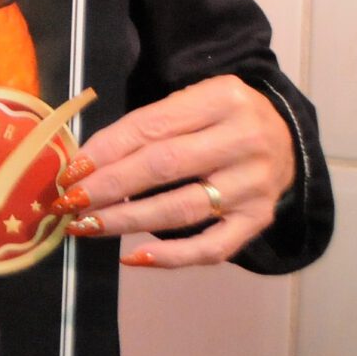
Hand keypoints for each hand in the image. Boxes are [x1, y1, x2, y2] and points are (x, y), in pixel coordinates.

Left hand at [51, 74, 291, 268]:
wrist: (286, 136)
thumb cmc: (222, 118)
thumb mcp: (193, 100)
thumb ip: (149, 124)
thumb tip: (87, 161)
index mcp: (223, 98)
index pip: (153, 126)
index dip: (107, 150)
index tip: (72, 170)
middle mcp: (245, 140)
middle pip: (164, 166)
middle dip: (109, 186)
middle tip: (70, 201)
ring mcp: (254, 185)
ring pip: (182, 209)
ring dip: (127, 221)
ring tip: (87, 225)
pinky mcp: (259, 220)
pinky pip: (212, 248)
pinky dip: (170, 257)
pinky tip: (133, 256)